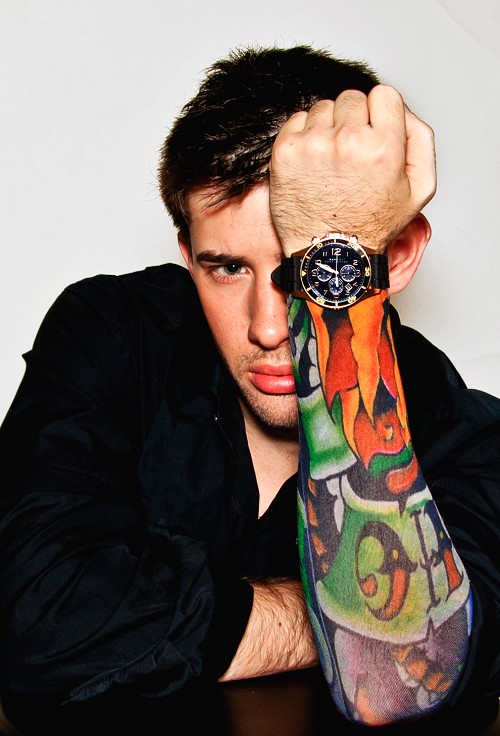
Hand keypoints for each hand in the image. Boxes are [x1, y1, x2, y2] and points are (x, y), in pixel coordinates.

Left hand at [269, 85, 435, 254]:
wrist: (329, 254)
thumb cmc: (372, 225)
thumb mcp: (419, 189)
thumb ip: (420, 139)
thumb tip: (400, 108)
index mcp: (383, 147)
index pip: (383, 94)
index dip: (379, 115)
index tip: (373, 136)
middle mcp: (347, 140)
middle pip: (352, 98)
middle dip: (353, 121)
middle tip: (350, 157)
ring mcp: (313, 144)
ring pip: (323, 108)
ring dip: (327, 128)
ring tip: (330, 164)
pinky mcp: (286, 151)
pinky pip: (297, 120)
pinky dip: (304, 136)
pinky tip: (311, 164)